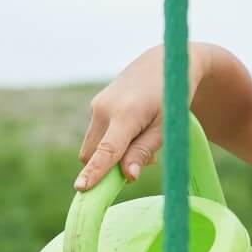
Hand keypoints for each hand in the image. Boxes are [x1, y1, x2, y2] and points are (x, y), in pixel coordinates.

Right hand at [75, 47, 204, 189]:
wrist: (164, 62)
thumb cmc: (171, 98)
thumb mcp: (166, 127)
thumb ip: (144, 151)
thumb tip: (128, 177)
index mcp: (126, 114)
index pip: (107, 150)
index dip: (94, 172)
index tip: (81, 188)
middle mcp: (105, 108)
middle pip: (93, 154)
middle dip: (109, 167)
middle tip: (146, 160)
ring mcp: (97, 105)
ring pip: (94, 146)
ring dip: (112, 155)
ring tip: (143, 141)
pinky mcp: (96, 104)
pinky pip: (98, 135)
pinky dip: (112, 143)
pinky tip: (135, 131)